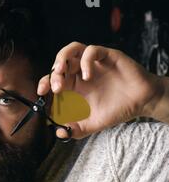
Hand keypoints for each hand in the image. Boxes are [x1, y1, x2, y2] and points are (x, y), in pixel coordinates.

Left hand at [38, 42, 166, 138]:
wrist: (141, 103)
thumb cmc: (115, 110)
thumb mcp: (90, 125)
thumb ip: (74, 130)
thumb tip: (58, 132)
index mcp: (73, 85)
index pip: (51, 79)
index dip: (44, 83)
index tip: (41, 92)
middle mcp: (80, 71)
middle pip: (59, 64)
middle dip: (53, 74)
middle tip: (56, 88)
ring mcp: (93, 63)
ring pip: (72, 49)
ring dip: (62, 59)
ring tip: (61, 71)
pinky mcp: (107, 56)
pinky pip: (92, 50)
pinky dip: (85, 61)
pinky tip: (88, 76)